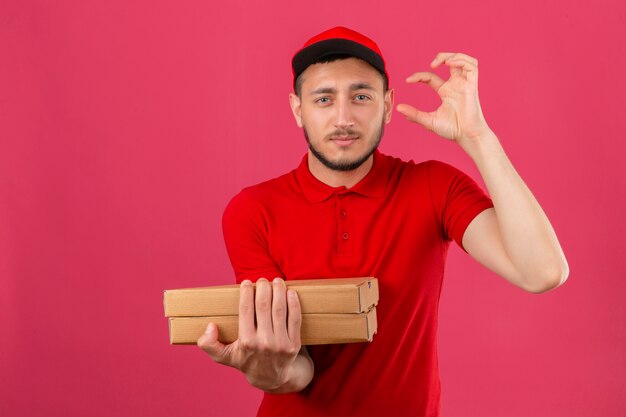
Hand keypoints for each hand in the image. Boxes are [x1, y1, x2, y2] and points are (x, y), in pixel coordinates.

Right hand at [197, 277, 311, 391]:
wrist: (271, 378)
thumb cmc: (246, 360)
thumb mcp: (224, 356)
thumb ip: (209, 344)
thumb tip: (211, 326)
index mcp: (246, 342)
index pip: (246, 310)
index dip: (246, 293)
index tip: (246, 282)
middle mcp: (263, 342)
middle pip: (264, 306)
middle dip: (263, 288)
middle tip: (263, 280)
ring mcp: (281, 343)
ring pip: (280, 310)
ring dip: (279, 291)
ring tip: (276, 281)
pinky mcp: (294, 344)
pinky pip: (295, 319)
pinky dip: (294, 304)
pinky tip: (291, 292)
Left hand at [396, 52, 492, 144]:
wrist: (466, 136)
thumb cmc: (451, 130)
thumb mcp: (428, 121)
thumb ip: (414, 114)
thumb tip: (398, 108)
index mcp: (445, 92)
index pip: (431, 77)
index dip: (419, 76)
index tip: (408, 81)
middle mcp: (455, 85)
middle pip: (451, 62)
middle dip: (441, 57)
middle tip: (431, 65)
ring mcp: (464, 84)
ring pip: (463, 60)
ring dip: (453, 56)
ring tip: (442, 62)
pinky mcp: (472, 85)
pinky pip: (472, 66)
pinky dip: (462, 60)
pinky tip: (450, 64)